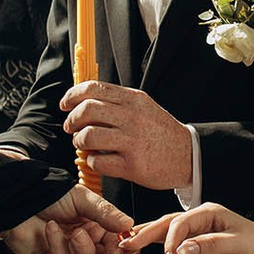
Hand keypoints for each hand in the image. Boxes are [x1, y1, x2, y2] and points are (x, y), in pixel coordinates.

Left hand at [0, 186, 136, 253]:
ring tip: (77, 232)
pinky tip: (52, 228)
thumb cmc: (49, 193)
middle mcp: (84, 244)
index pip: (119, 247)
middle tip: (112, 244)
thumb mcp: (82, 198)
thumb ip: (105, 213)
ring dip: (85, 251)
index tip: (128, 239)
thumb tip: (129, 224)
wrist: (18, 195)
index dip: (126, 248)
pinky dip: (58, 246)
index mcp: (97, 229)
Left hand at [63, 81, 193, 191]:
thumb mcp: (144, 107)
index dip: (72, 95)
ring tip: (83, 145)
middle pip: (86, 110)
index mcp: (133, 99)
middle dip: (72, 120)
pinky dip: (92, 161)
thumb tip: (85, 102)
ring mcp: (132, 141)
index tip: (65, 104)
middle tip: (70, 128)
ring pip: (88, 136)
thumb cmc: (162, 132)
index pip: (93, 88)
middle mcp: (132, 117)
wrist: (189, 155)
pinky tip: (99, 160)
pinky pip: (98, 161)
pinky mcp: (132, 165)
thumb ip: (118, 102)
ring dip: (79, 141)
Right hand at [122, 205, 253, 253]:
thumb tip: (182, 250)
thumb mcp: (236, 245)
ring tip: (125, 243)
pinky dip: (156, 244)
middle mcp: (200, 218)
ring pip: (166, 230)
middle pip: (167, 223)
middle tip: (126, 244)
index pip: (181, 224)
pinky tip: (141, 246)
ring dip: (146, 236)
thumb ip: (209, 246)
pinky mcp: (196, 242)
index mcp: (208, 212)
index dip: (170, 241)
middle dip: (147, 233)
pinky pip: (172, 241)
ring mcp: (197, 229)